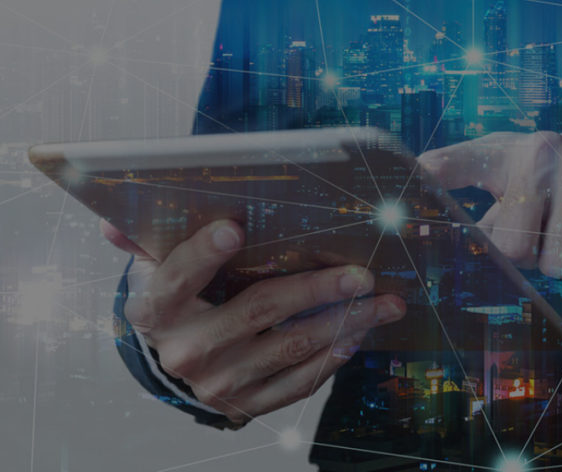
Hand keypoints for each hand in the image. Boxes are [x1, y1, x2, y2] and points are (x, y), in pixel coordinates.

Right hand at [100, 218, 404, 425]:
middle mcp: (185, 350)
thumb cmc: (183, 296)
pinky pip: (299, 382)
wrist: (179, 359)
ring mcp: (218, 383)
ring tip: (383, 302)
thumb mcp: (161, 266)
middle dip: (316, 289)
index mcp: (157, 309)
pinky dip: (334, 356)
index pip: (176, 278)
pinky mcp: (246, 405)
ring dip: (345, 322)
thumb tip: (113, 221)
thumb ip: (147, 240)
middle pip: (257, 310)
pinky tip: (359, 333)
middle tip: (362, 273)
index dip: (203, 255)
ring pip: (292, 346)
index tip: (233, 231)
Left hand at [419, 131, 561, 277]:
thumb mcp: (502, 181)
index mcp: (502, 153)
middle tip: (542, 229)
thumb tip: (426, 232)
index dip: (435, 173)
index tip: (413, 178)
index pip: (459, 162)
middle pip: (512, 248)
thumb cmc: (544, 185)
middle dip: (529, 254)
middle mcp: (541, 151)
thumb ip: (464, 205)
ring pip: (559, 261)